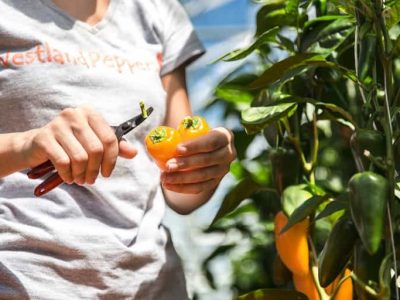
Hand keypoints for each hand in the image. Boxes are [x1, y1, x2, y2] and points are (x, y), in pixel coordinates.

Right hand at [22, 106, 136, 184]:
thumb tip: (134, 152)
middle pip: (96, 149)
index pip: (110, 138)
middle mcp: (74, 114)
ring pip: (80, 158)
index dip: (112, 160)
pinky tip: (68, 176)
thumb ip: (115, 146)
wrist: (36, 146)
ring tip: (80, 179)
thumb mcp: (94, 143)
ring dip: (82, 174)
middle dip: (95, 170)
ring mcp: (58, 124)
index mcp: (90, 113)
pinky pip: (63, 162)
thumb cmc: (70, 144)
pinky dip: (68, 174)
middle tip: (91, 179)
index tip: (107, 172)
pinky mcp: (44, 138)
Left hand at [160, 127, 235, 193]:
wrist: (207, 148)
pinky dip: (183, 188)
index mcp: (225, 136)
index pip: (211, 142)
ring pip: (203, 176)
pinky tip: (169, 185)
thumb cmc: (196, 134)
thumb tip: (161, 136)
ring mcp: (224, 170)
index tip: (177, 149)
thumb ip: (184, 130)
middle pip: (207, 160)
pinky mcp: (216, 182)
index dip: (194, 146)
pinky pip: (200, 187)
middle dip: (186, 164)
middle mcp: (229, 153)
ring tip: (164, 177)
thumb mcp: (195, 128)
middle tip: (168, 165)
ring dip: (182, 178)